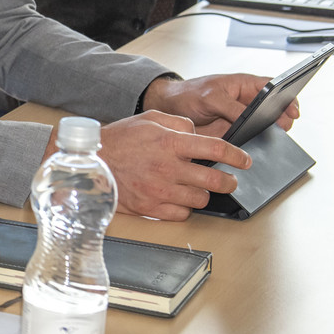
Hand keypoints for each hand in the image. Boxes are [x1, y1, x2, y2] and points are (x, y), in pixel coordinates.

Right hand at [82, 111, 251, 220]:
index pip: (217, 149)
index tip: (244, 160)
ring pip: (201, 199)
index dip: (237, 156)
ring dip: (203, 193)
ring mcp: (160, 190)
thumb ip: (179, 124)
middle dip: (229, 181)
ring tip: (197, 187)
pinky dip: (184, 207)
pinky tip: (178, 197)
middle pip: (216, 180)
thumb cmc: (118, 141)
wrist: (89, 164)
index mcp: (170, 142)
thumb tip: (199, 134)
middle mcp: (168, 167)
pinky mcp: (151, 207)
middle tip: (229, 180)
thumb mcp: (148, 119)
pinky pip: (182, 214)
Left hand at [142, 72, 299, 137]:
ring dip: (269, 134)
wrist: (170, 108)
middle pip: (274, 110)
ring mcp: (242, 119)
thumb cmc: (189, 94)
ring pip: (264, 127)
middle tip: (283, 129)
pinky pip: (250, 141)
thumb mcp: (210, 97)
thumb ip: (231, 107)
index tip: (293, 110)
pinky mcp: (234, 134)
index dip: (288, 98)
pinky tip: (252, 151)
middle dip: (282, 120)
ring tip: (270, 140)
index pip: (275, 88)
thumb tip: (251, 119)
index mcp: (245, 85)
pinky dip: (254, 145)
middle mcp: (247, 102)